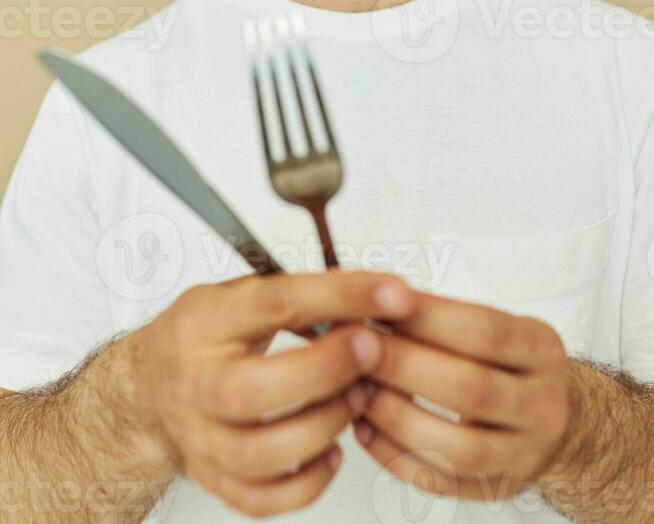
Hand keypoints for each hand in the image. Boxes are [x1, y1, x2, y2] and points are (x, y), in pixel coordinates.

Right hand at [131, 268, 418, 517]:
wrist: (148, 386)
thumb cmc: (208, 333)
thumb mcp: (241, 294)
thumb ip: (300, 296)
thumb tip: (373, 296)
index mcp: (206, 321)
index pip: (274, 303)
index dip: (338, 296)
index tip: (392, 293)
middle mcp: (197, 381)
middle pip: (253, 392)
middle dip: (325, 371)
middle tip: (371, 350)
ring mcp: (201, 437)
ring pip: (261, 454)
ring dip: (325, 425)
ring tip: (358, 397)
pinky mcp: (213, 478)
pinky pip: (263, 499)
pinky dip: (308, 482)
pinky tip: (333, 449)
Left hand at [351, 291, 571, 501]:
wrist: (556, 417)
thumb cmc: (506, 360)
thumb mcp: (497, 325)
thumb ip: (444, 317)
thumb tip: (374, 303)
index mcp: (541, 350)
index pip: (485, 331)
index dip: (429, 318)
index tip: (381, 305)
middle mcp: (544, 405)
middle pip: (472, 389)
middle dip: (405, 367)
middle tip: (359, 348)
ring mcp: (526, 454)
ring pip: (460, 447)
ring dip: (398, 417)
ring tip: (358, 389)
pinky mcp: (500, 488)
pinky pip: (444, 482)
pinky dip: (397, 457)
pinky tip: (364, 428)